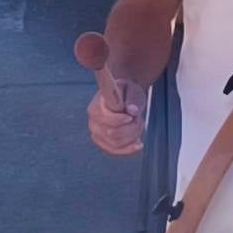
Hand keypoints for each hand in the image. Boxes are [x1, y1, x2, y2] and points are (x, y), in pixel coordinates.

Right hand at [76, 30, 150, 155]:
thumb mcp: (135, 84)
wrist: (126, 84)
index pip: (100, 114)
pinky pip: (111, 149)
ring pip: (110, 142)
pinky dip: (124, 150)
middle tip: (139, 119)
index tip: (130, 116)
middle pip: (106, 132)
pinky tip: (136, 145)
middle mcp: (94, 115)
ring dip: (128, 138)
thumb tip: (129, 110)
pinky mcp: (105, 137)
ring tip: (137, 127)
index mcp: (99, 99)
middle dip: (127, 129)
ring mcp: (98, 127)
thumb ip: (132, 95)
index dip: (114, 120)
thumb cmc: (130, 81)